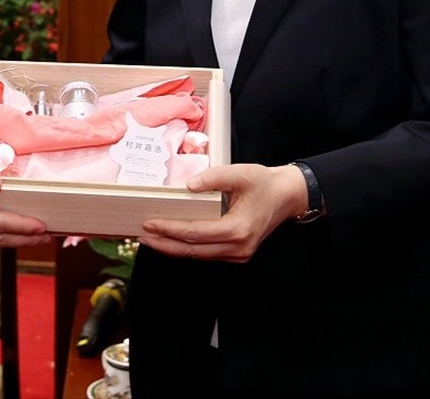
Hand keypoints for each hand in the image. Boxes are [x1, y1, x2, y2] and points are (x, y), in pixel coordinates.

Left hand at [138, 163, 306, 262]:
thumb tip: (188, 186)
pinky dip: (188, 247)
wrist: (288, 196)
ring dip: (174, 248)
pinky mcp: (237, 252)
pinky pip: (207, 253)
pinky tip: (173, 239)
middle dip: (165, 244)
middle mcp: (238, 248)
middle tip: (142, 236)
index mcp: (238, 230)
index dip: (170, 229)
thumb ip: (213, 178)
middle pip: (193, 251)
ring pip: (199, 255)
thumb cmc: (264, 183)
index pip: (195, 233)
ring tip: (151, 238)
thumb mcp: (240, 173)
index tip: (149, 223)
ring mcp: (238, 254)